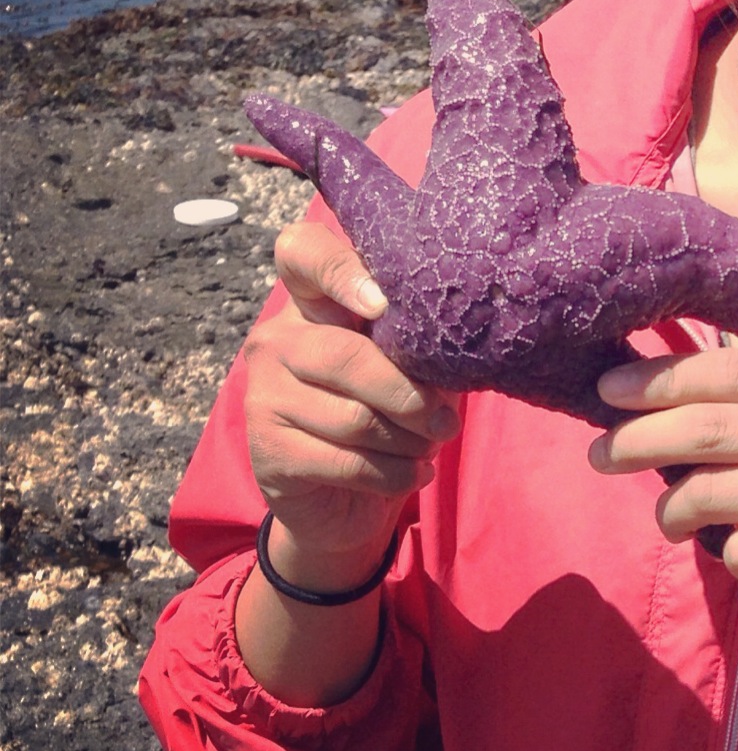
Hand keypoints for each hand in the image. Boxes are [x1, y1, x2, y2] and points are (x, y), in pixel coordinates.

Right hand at [243, 220, 459, 585]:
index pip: (303, 252)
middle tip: (446, 422)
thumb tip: (461, 345)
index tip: (384, 304)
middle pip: (347, 357)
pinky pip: (348, 461)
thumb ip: (419, 342)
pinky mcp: (267, 451)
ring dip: (410, 441)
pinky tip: (414, 472)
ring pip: (354, 418)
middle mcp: (277, 339)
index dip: (341, 269)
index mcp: (313, 302)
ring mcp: (264, 394)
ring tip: (429, 446)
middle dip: (411, 396)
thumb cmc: (392, 413)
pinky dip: (396, 474)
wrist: (346, 499)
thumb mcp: (411, 366)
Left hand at [590, 349, 737, 672]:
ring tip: (670, 520)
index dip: (664, 377)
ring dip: (672, 509)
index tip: (607, 387)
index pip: (737, 368)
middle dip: (640, 438)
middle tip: (600, 454)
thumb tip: (657, 406)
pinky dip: (726, 555)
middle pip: (714, 427)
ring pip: (714, 490)